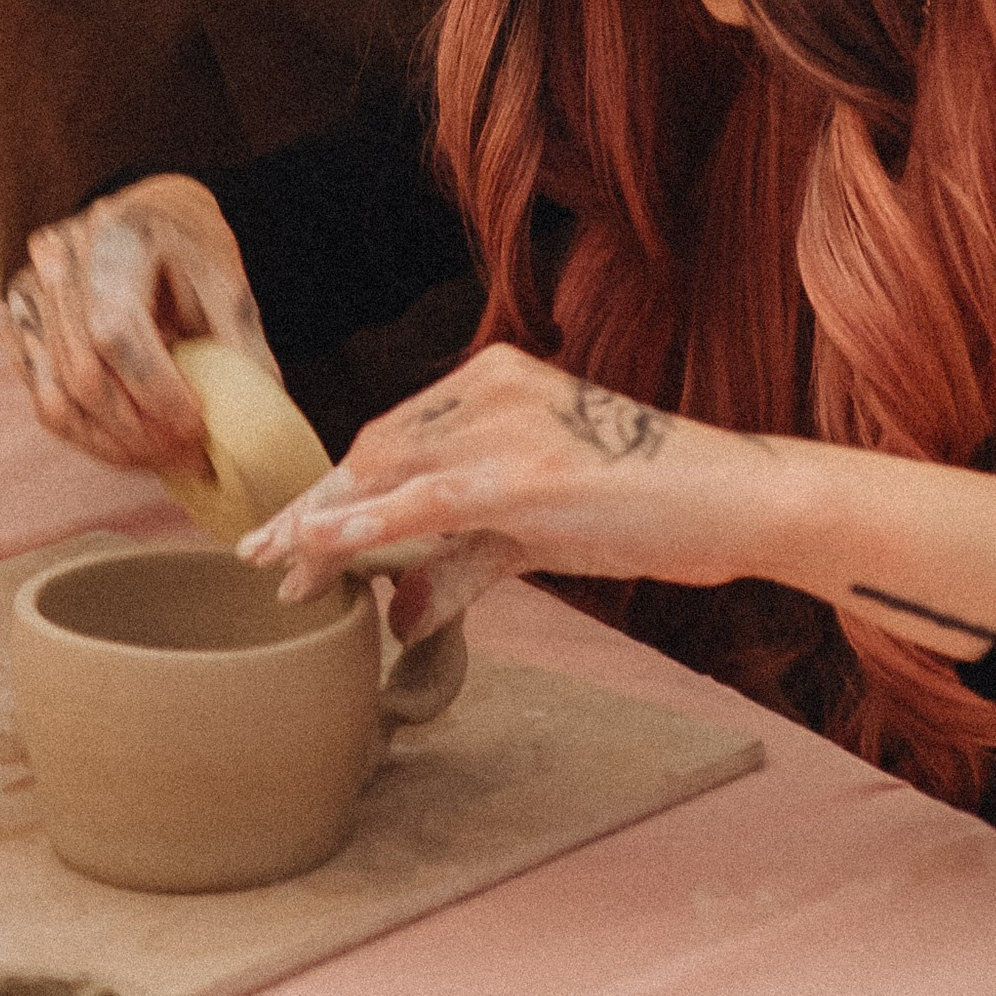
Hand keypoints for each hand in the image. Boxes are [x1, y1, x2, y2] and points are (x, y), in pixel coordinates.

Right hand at [5, 175, 277, 471]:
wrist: (145, 217)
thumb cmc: (190, 252)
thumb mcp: (227, 285)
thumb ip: (241, 350)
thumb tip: (257, 430)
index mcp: (117, 234)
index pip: (116, 328)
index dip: (155, 391)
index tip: (197, 427)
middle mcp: (60, 256)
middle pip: (85, 372)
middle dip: (140, 431)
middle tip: (189, 458)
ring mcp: (28, 289)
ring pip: (59, 398)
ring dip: (115, 445)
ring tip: (164, 458)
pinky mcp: (17, 323)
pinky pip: (44, 401)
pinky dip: (89, 437)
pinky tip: (131, 445)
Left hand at [240, 342, 765, 633]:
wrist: (734, 499)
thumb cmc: (648, 507)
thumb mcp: (540, 533)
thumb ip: (465, 563)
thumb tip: (400, 614)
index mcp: (494, 381)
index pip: (393, 438)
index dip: (337, 490)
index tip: (290, 536)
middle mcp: (491, 386)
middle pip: (377, 451)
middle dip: (316, 510)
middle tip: (262, 560)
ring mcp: (508, 424)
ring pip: (390, 474)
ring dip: (327, 526)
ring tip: (283, 572)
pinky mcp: (527, 471)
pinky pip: (429, 502)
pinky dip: (368, 525)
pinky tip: (323, 547)